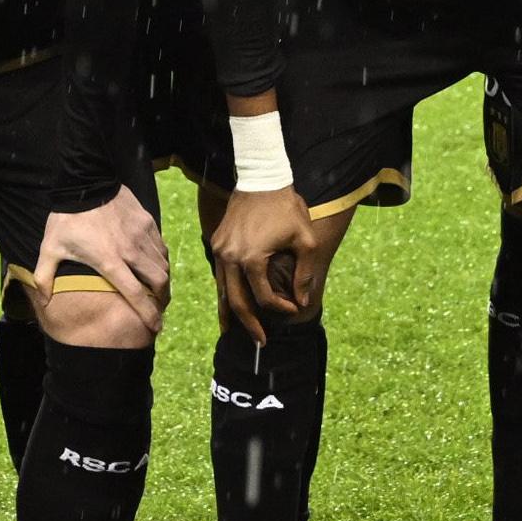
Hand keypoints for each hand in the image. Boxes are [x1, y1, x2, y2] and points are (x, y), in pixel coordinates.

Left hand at [38, 188, 170, 337]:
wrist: (85, 181)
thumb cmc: (66, 218)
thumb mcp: (50, 248)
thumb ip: (45, 276)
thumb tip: (42, 302)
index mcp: (109, 261)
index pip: (136, 294)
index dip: (148, 314)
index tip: (155, 327)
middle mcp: (131, 250)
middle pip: (159, 282)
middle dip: (162, 301)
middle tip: (159, 309)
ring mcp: (142, 235)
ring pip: (163, 265)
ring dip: (163, 282)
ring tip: (159, 290)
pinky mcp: (147, 222)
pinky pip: (161, 247)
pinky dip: (161, 261)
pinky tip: (155, 266)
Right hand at [208, 184, 320, 342]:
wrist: (261, 177)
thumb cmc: (287, 207)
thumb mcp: (305, 240)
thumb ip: (303, 274)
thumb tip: (300, 302)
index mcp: (252, 259)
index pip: (263, 297)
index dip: (280, 307)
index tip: (293, 308)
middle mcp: (230, 258)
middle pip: (236, 302)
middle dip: (248, 325)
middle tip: (259, 343)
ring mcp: (220, 250)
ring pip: (223, 290)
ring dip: (230, 312)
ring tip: (233, 331)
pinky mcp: (216, 242)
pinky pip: (220, 275)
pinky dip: (225, 291)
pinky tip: (229, 302)